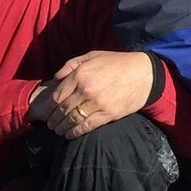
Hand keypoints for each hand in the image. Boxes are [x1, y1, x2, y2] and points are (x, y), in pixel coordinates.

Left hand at [30, 51, 154, 139]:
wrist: (144, 74)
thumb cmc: (117, 63)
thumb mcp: (93, 56)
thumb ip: (72, 64)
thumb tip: (56, 77)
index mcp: (80, 74)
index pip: (57, 96)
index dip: (49, 108)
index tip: (46, 113)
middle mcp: (86, 89)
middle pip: (62, 110)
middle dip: (54, 120)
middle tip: (51, 124)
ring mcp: (97, 103)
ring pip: (72, 120)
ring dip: (62, 128)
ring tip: (59, 130)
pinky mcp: (108, 114)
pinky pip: (87, 126)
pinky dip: (75, 132)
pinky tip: (70, 134)